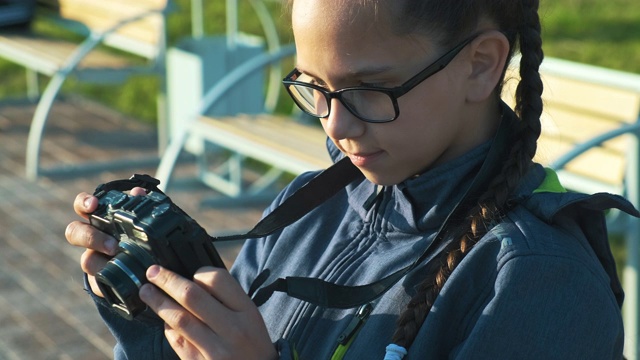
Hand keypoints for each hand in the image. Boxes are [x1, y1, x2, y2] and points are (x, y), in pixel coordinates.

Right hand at [65, 188, 146, 296]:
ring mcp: (93, 260)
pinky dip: (109, 283)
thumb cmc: (139, 237)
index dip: (84, 202)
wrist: (143, 268)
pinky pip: (98, 284)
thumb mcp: (142, 222)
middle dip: (91, 237)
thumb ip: (140, 206)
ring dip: (102, 263)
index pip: (83, 206)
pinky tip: (124, 282)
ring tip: (123, 266)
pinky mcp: (99, 281)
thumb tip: (138, 193)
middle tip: (113, 245)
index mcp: (100, 219)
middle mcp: (92, 238)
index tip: (93, 204)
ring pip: (86, 261)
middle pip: (74, 233)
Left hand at [139, 265, 277, 359]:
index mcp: (247, 312)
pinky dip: (168, 327)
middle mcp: (232, 329)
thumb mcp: (251, 319)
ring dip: (158, 302)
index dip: (199, 272)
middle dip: (168, 280)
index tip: (191, 273)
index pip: (218, 280)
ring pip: (179, 318)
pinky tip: (164, 321)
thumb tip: (193, 281)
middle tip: (152, 272)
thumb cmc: (252, 346)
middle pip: (192, 295)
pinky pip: (177, 340)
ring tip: (146, 292)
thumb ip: (228, 301)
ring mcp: (215, 349)